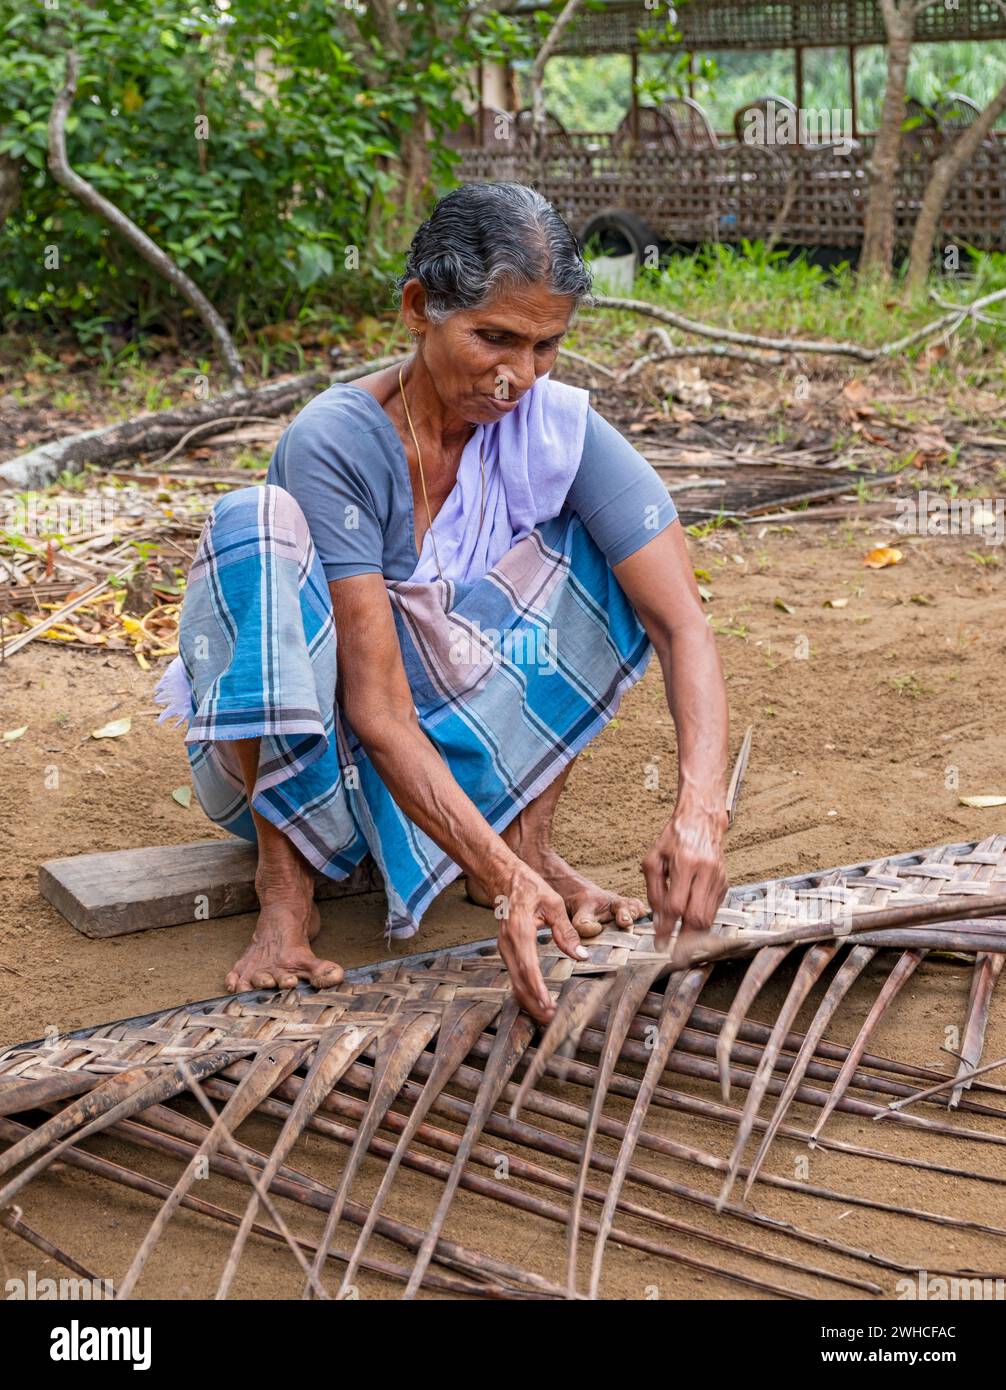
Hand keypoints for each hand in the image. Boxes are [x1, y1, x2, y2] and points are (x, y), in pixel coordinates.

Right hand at [493, 859, 588, 1022]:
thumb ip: (566, 930)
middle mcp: (508, 943)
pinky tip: (537, 1000)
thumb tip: (581, 955)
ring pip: (514, 982)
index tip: (547, 1003)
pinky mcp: (506, 951)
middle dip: (534, 1002)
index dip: (537, 987)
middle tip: (552, 1019)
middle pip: (518, 981)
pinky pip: (514, 976)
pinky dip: (524, 991)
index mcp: (520, 931)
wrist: (506, 879)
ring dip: (529, 1000)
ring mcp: (504, 949)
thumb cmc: (531, 888)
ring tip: (547, 1015)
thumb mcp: (554, 904)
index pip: (528, 966)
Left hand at [642, 797, 727, 950]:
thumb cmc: (673, 838)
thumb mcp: (653, 859)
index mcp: (685, 862)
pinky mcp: (725, 883)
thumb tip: (658, 920)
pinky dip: (702, 923)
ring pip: (709, 917)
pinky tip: (691, 928)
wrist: (701, 820)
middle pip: (697, 916)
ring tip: (682, 948)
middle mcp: (705, 871)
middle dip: (685, 941)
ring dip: (695, 936)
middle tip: (674, 956)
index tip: (660, 943)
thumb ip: (653, 890)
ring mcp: (718, 878)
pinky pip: (713, 910)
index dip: (667, 928)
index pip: (676, 905)